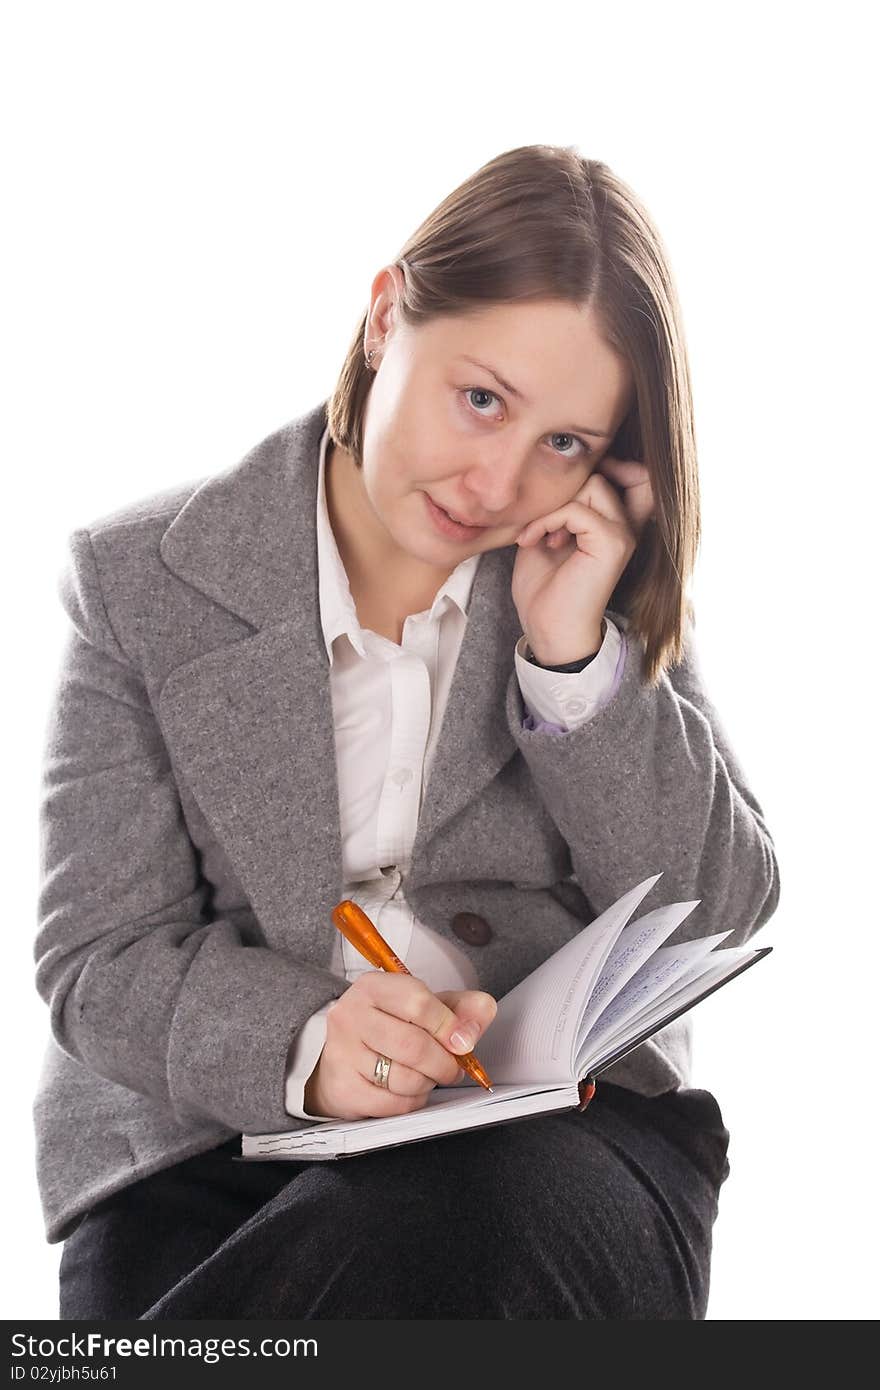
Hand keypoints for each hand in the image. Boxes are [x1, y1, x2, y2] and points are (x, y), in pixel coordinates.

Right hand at [303, 974, 497, 1119]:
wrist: (344, 1053)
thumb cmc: (390, 1026)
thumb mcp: (425, 1006)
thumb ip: (461, 1007)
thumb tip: (479, 1019)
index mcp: (374, 987)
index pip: (417, 1002)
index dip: (449, 1025)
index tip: (463, 1041)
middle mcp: (351, 1016)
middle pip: (413, 1046)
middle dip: (443, 1063)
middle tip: (451, 1067)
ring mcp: (342, 1053)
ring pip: (405, 1079)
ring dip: (427, 1083)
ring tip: (425, 1075)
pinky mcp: (343, 1088)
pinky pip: (394, 1104)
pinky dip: (411, 1101)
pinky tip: (407, 1089)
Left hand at [510, 455, 654, 664]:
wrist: (547, 630)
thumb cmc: (544, 590)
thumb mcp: (547, 536)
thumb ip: (560, 505)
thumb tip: (556, 473)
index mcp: (614, 526)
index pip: (634, 475)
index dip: (605, 466)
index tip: (561, 490)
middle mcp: (626, 528)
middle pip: (603, 474)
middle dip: (565, 490)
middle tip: (541, 524)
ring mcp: (622, 535)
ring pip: (593, 485)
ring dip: (554, 506)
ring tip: (538, 535)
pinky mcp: (611, 544)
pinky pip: (577, 509)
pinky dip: (546, 520)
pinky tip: (533, 542)